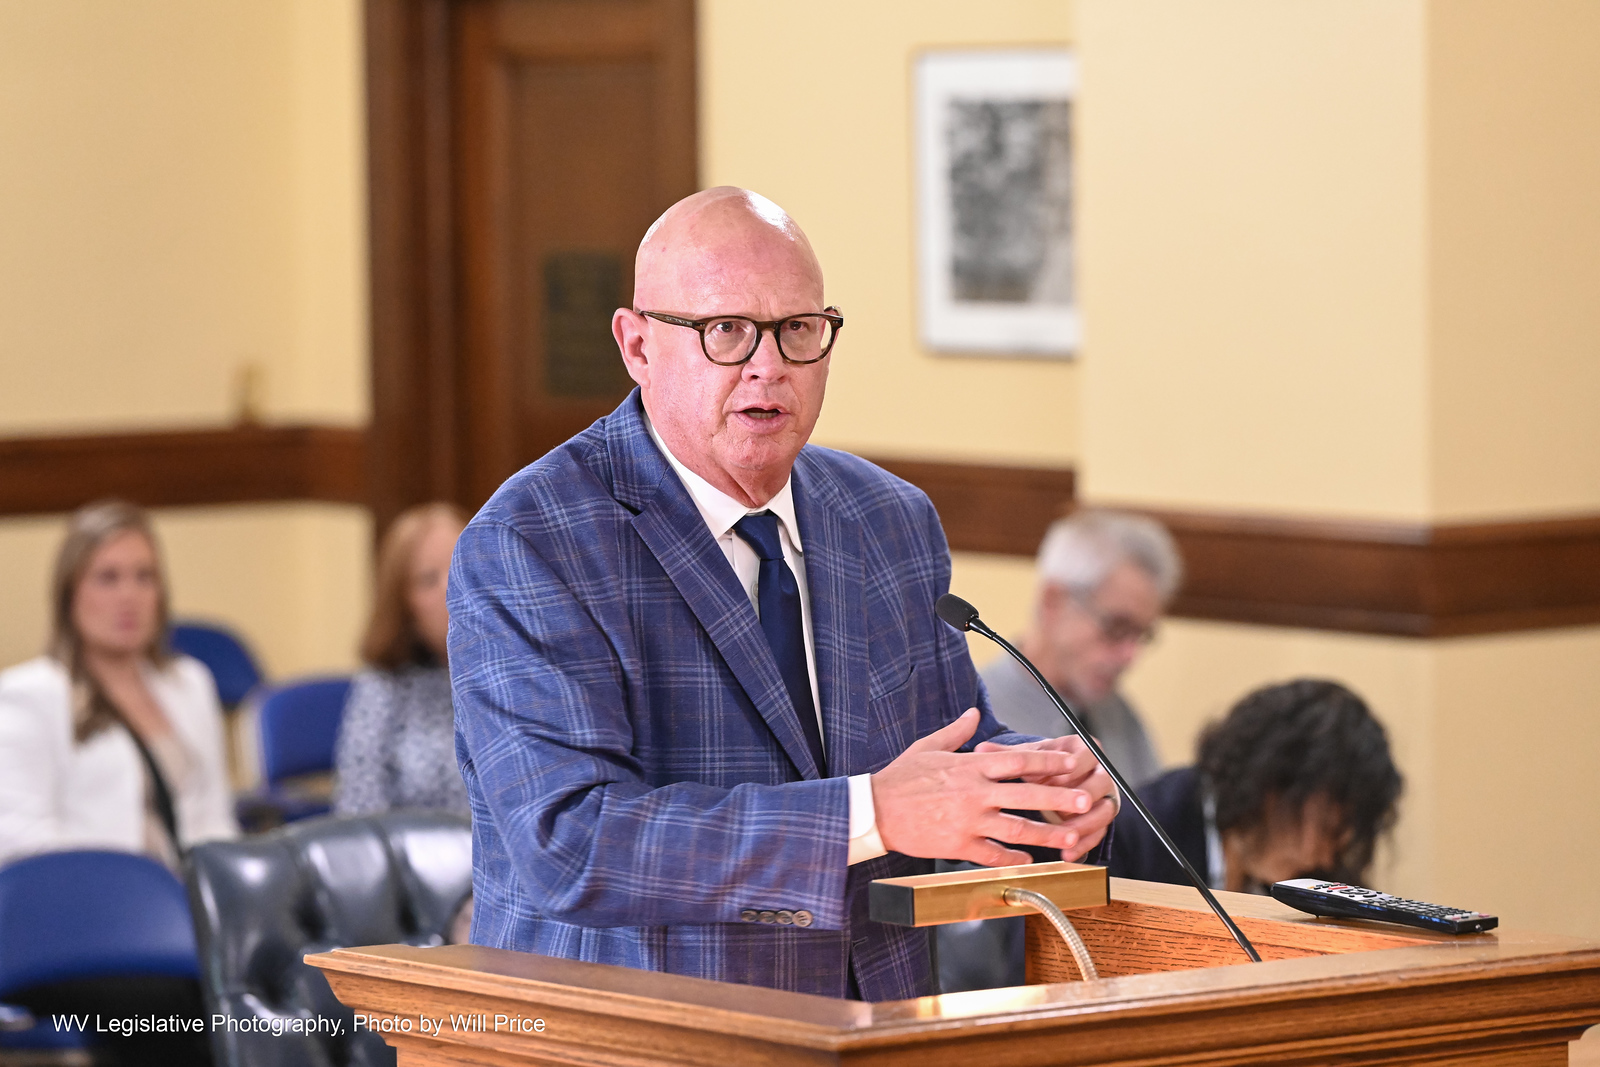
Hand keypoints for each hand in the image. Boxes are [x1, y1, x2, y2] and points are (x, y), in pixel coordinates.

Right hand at [870, 709, 1100, 866]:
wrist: (875, 810)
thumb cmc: (901, 777)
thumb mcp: (928, 746)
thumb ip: (956, 731)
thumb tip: (973, 713)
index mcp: (971, 765)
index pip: (1019, 759)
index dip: (1049, 760)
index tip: (1073, 761)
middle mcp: (975, 792)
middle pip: (1027, 794)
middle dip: (1060, 797)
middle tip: (1086, 801)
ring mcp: (969, 820)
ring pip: (1018, 828)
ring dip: (1048, 833)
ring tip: (1071, 837)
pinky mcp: (959, 844)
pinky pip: (994, 853)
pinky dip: (1014, 858)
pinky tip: (1030, 860)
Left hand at [974, 733, 1117, 860]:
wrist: (1054, 777)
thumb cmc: (1040, 765)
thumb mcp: (1024, 757)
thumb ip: (1006, 754)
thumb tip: (980, 751)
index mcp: (1080, 749)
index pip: (1083, 757)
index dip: (1068, 770)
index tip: (1052, 780)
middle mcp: (1098, 770)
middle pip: (1100, 784)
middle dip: (1083, 798)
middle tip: (1066, 810)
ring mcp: (1103, 795)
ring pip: (1104, 811)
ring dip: (1085, 826)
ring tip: (1066, 838)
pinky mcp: (1101, 816)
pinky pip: (1100, 832)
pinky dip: (1085, 844)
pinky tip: (1068, 853)